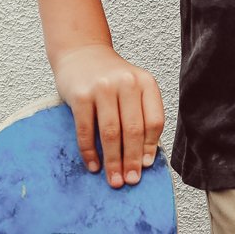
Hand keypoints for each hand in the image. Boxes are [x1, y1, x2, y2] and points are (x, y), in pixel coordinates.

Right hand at [52, 45, 165, 188]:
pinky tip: (94, 165)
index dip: (150, 147)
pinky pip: (86, 130)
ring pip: (111, 133)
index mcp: (145, 82)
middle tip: (130, 181)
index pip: (154, 121)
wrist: (81, 52)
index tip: (146, 167)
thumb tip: (144, 157)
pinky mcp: (80, 94)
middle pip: (133, 130)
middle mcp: (126, 83)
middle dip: (132, 160)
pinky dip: (90, 152)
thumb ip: (140, 114)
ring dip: (113, 162)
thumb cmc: (109, 78)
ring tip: (114, 180)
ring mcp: (102, 88)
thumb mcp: (132, 88)